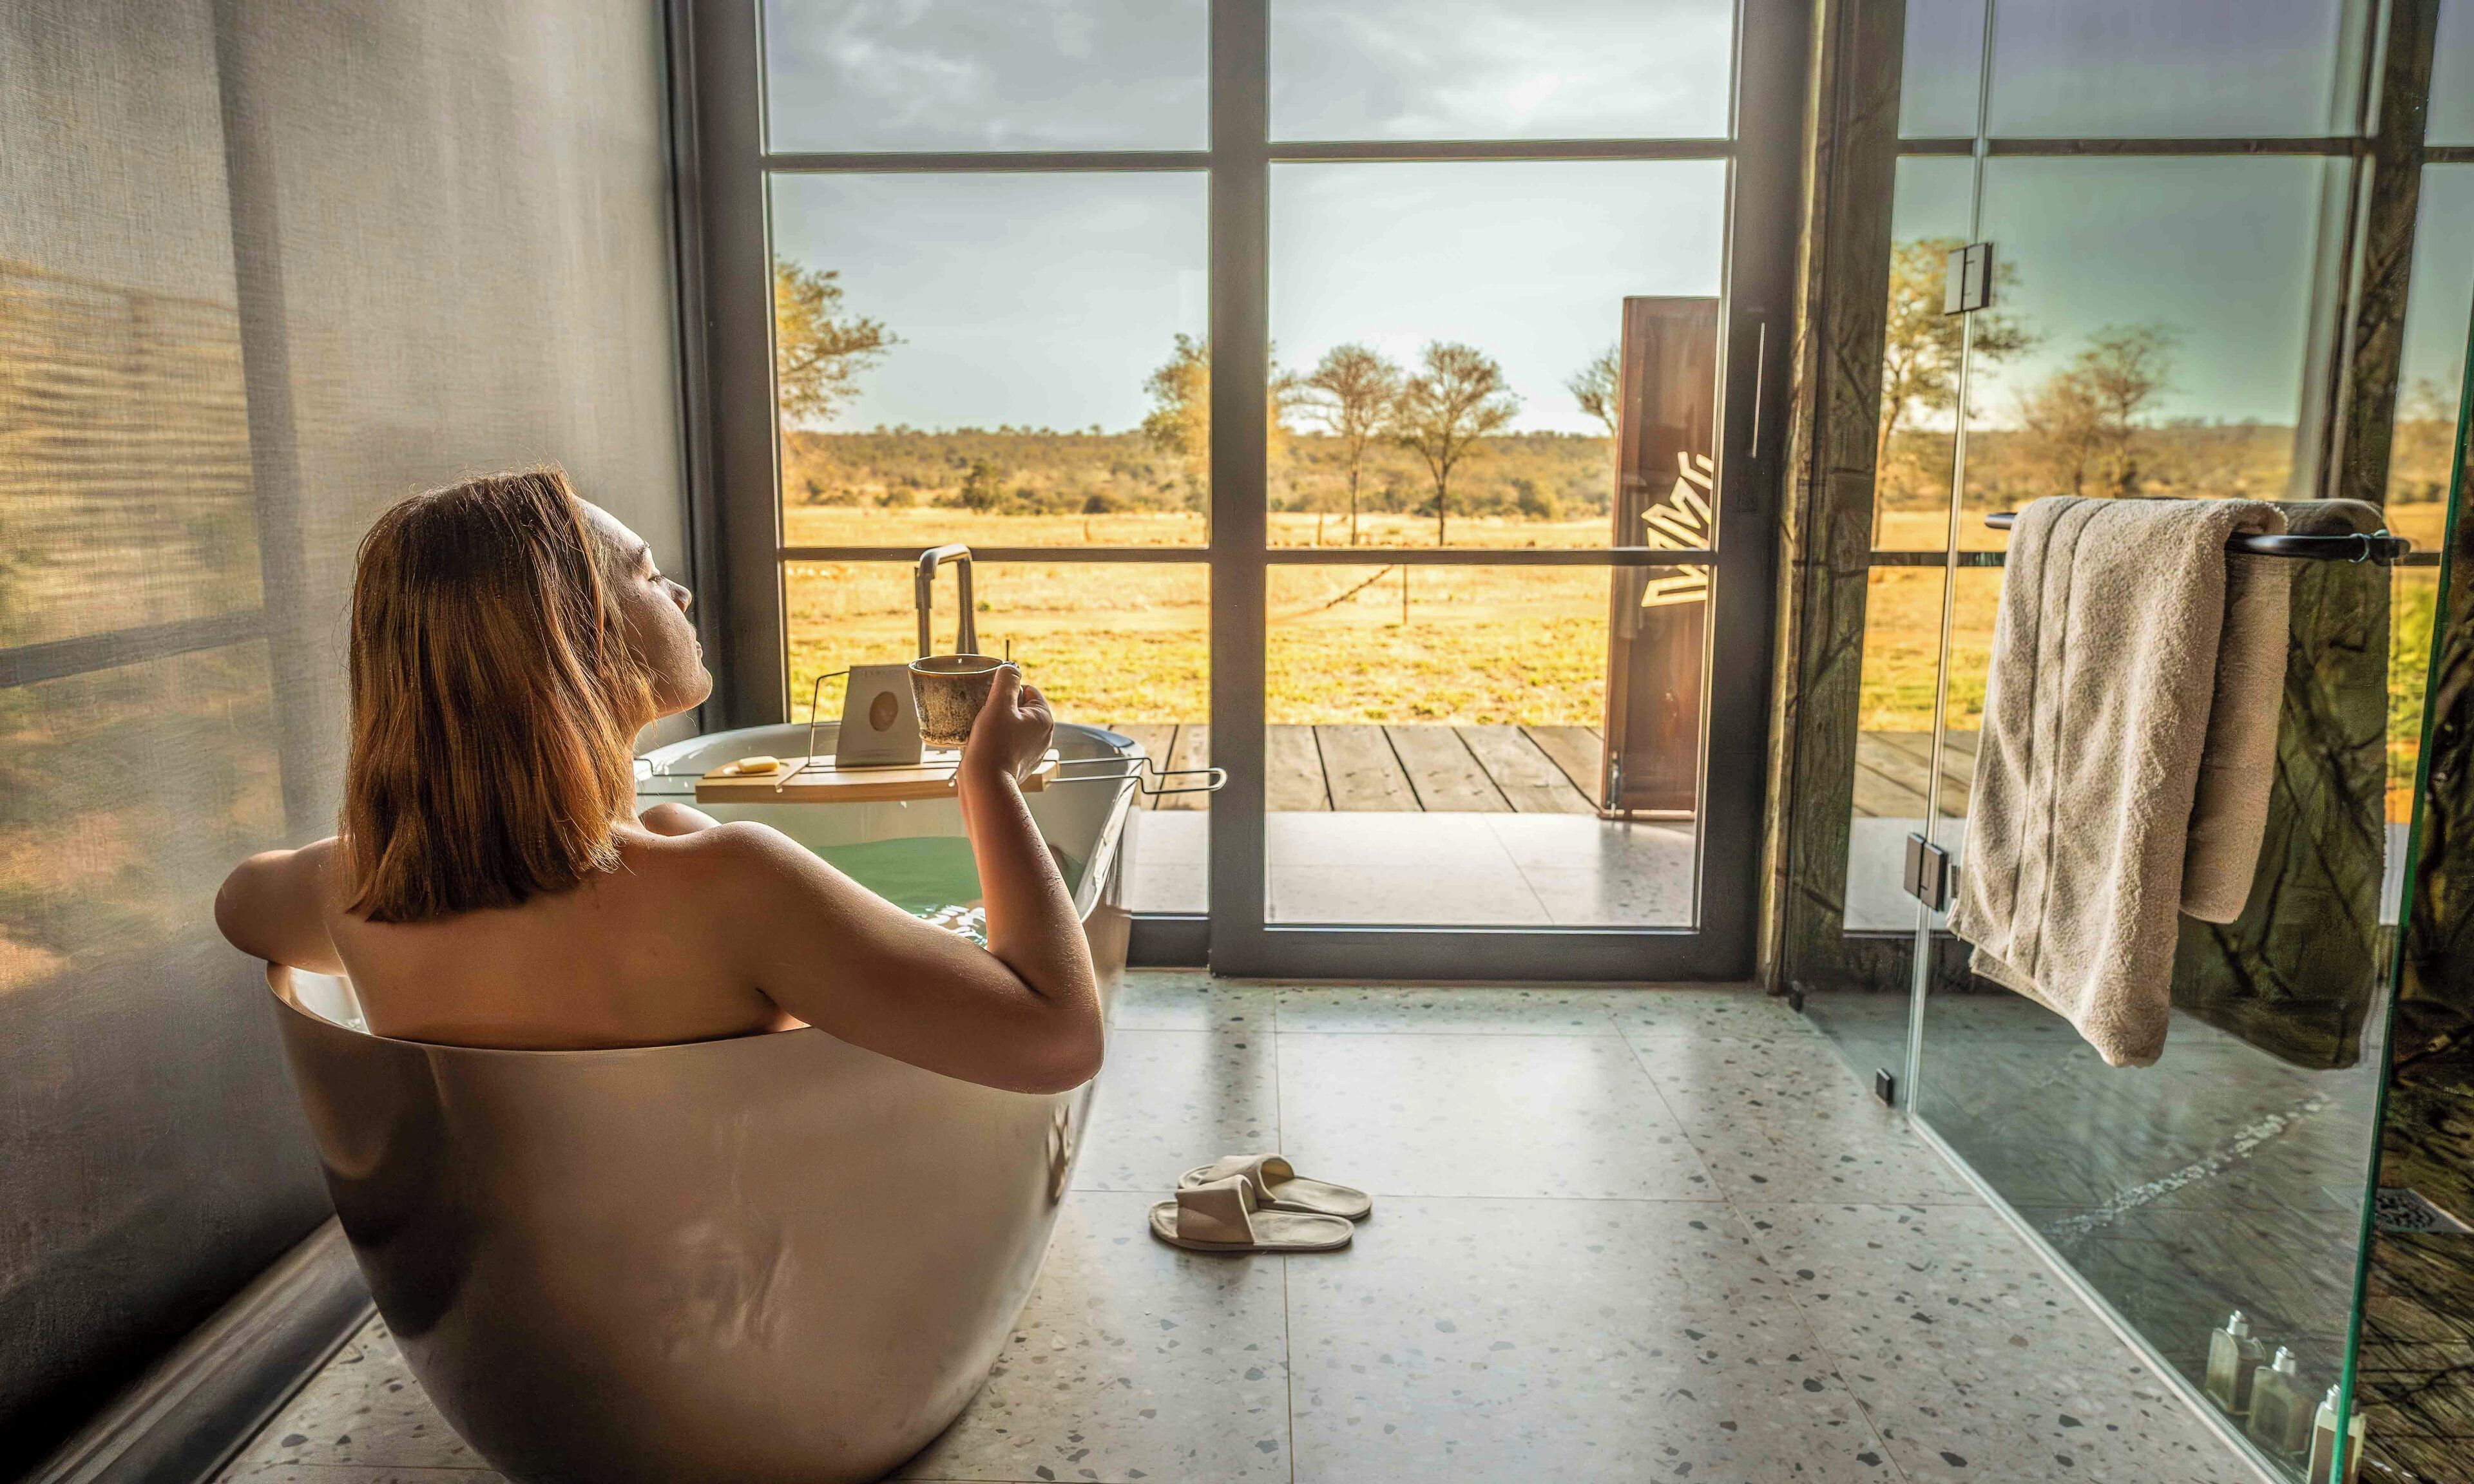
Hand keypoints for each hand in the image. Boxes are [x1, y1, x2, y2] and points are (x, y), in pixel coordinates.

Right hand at [960, 665, 1052, 784]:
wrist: (985, 783)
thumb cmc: (993, 743)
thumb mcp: (998, 704)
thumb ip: (1006, 681)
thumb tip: (1011, 668)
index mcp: (1044, 719)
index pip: (1028, 690)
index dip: (1008, 692)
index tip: (993, 702)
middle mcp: (1043, 736)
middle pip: (1020, 708)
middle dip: (1002, 708)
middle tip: (987, 716)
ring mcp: (1032, 752)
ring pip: (1012, 726)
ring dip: (997, 724)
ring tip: (984, 731)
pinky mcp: (1019, 765)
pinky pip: (1007, 743)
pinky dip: (996, 741)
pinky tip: (985, 745)